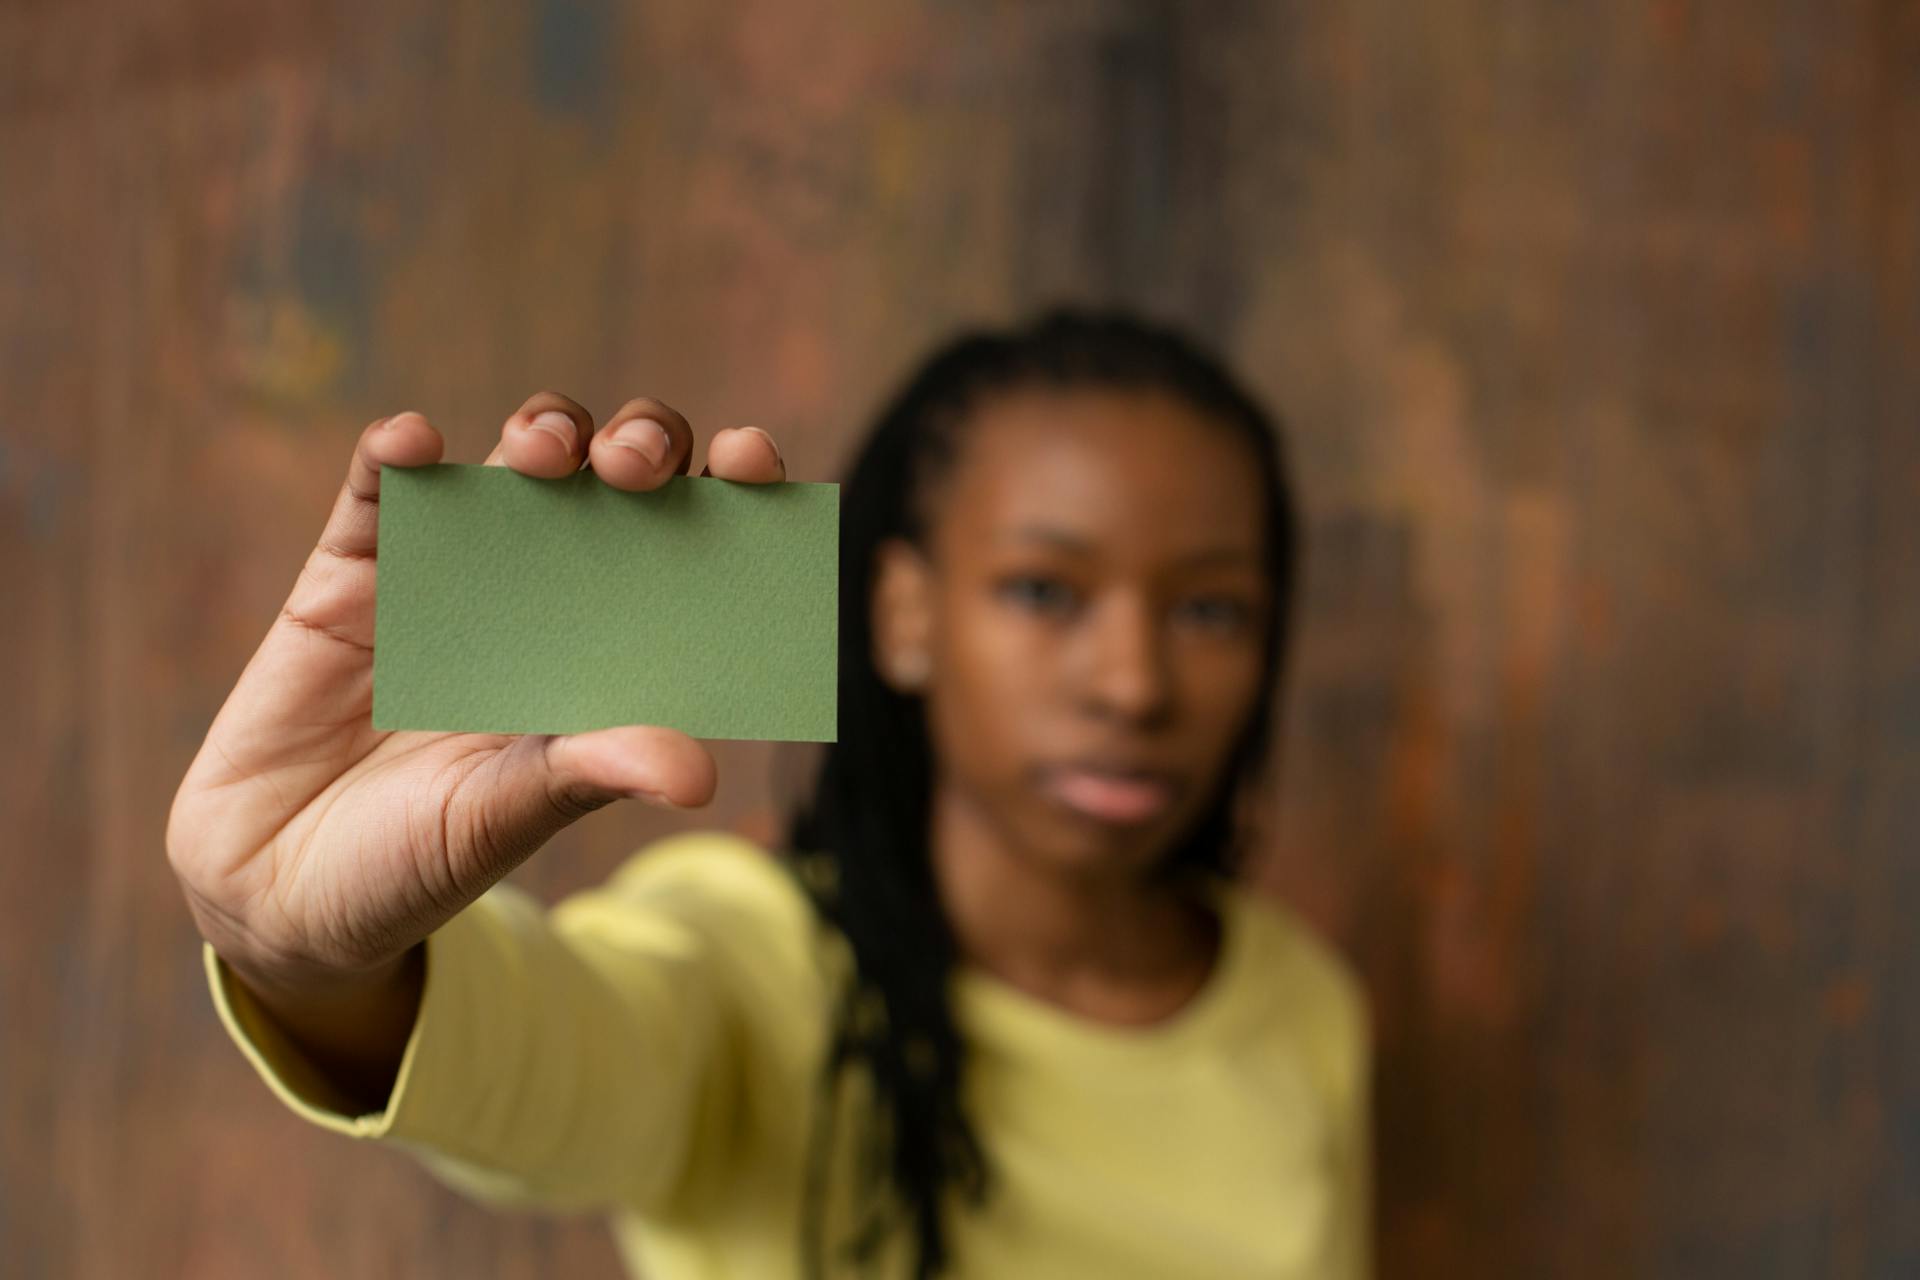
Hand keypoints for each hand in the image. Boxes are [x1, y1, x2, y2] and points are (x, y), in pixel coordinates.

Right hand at [166, 393, 787, 989]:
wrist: (282, 889)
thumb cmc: (421, 859)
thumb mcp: (511, 818)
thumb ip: (591, 775)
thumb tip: (698, 772)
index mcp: (616, 643)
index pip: (694, 541)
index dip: (730, 489)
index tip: (753, 462)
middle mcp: (550, 587)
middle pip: (616, 475)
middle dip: (640, 445)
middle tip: (636, 466)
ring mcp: (454, 568)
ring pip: (514, 461)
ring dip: (540, 432)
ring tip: (542, 451)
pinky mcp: (350, 571)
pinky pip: (377, 489)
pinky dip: (395, 454)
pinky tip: (414, 445)